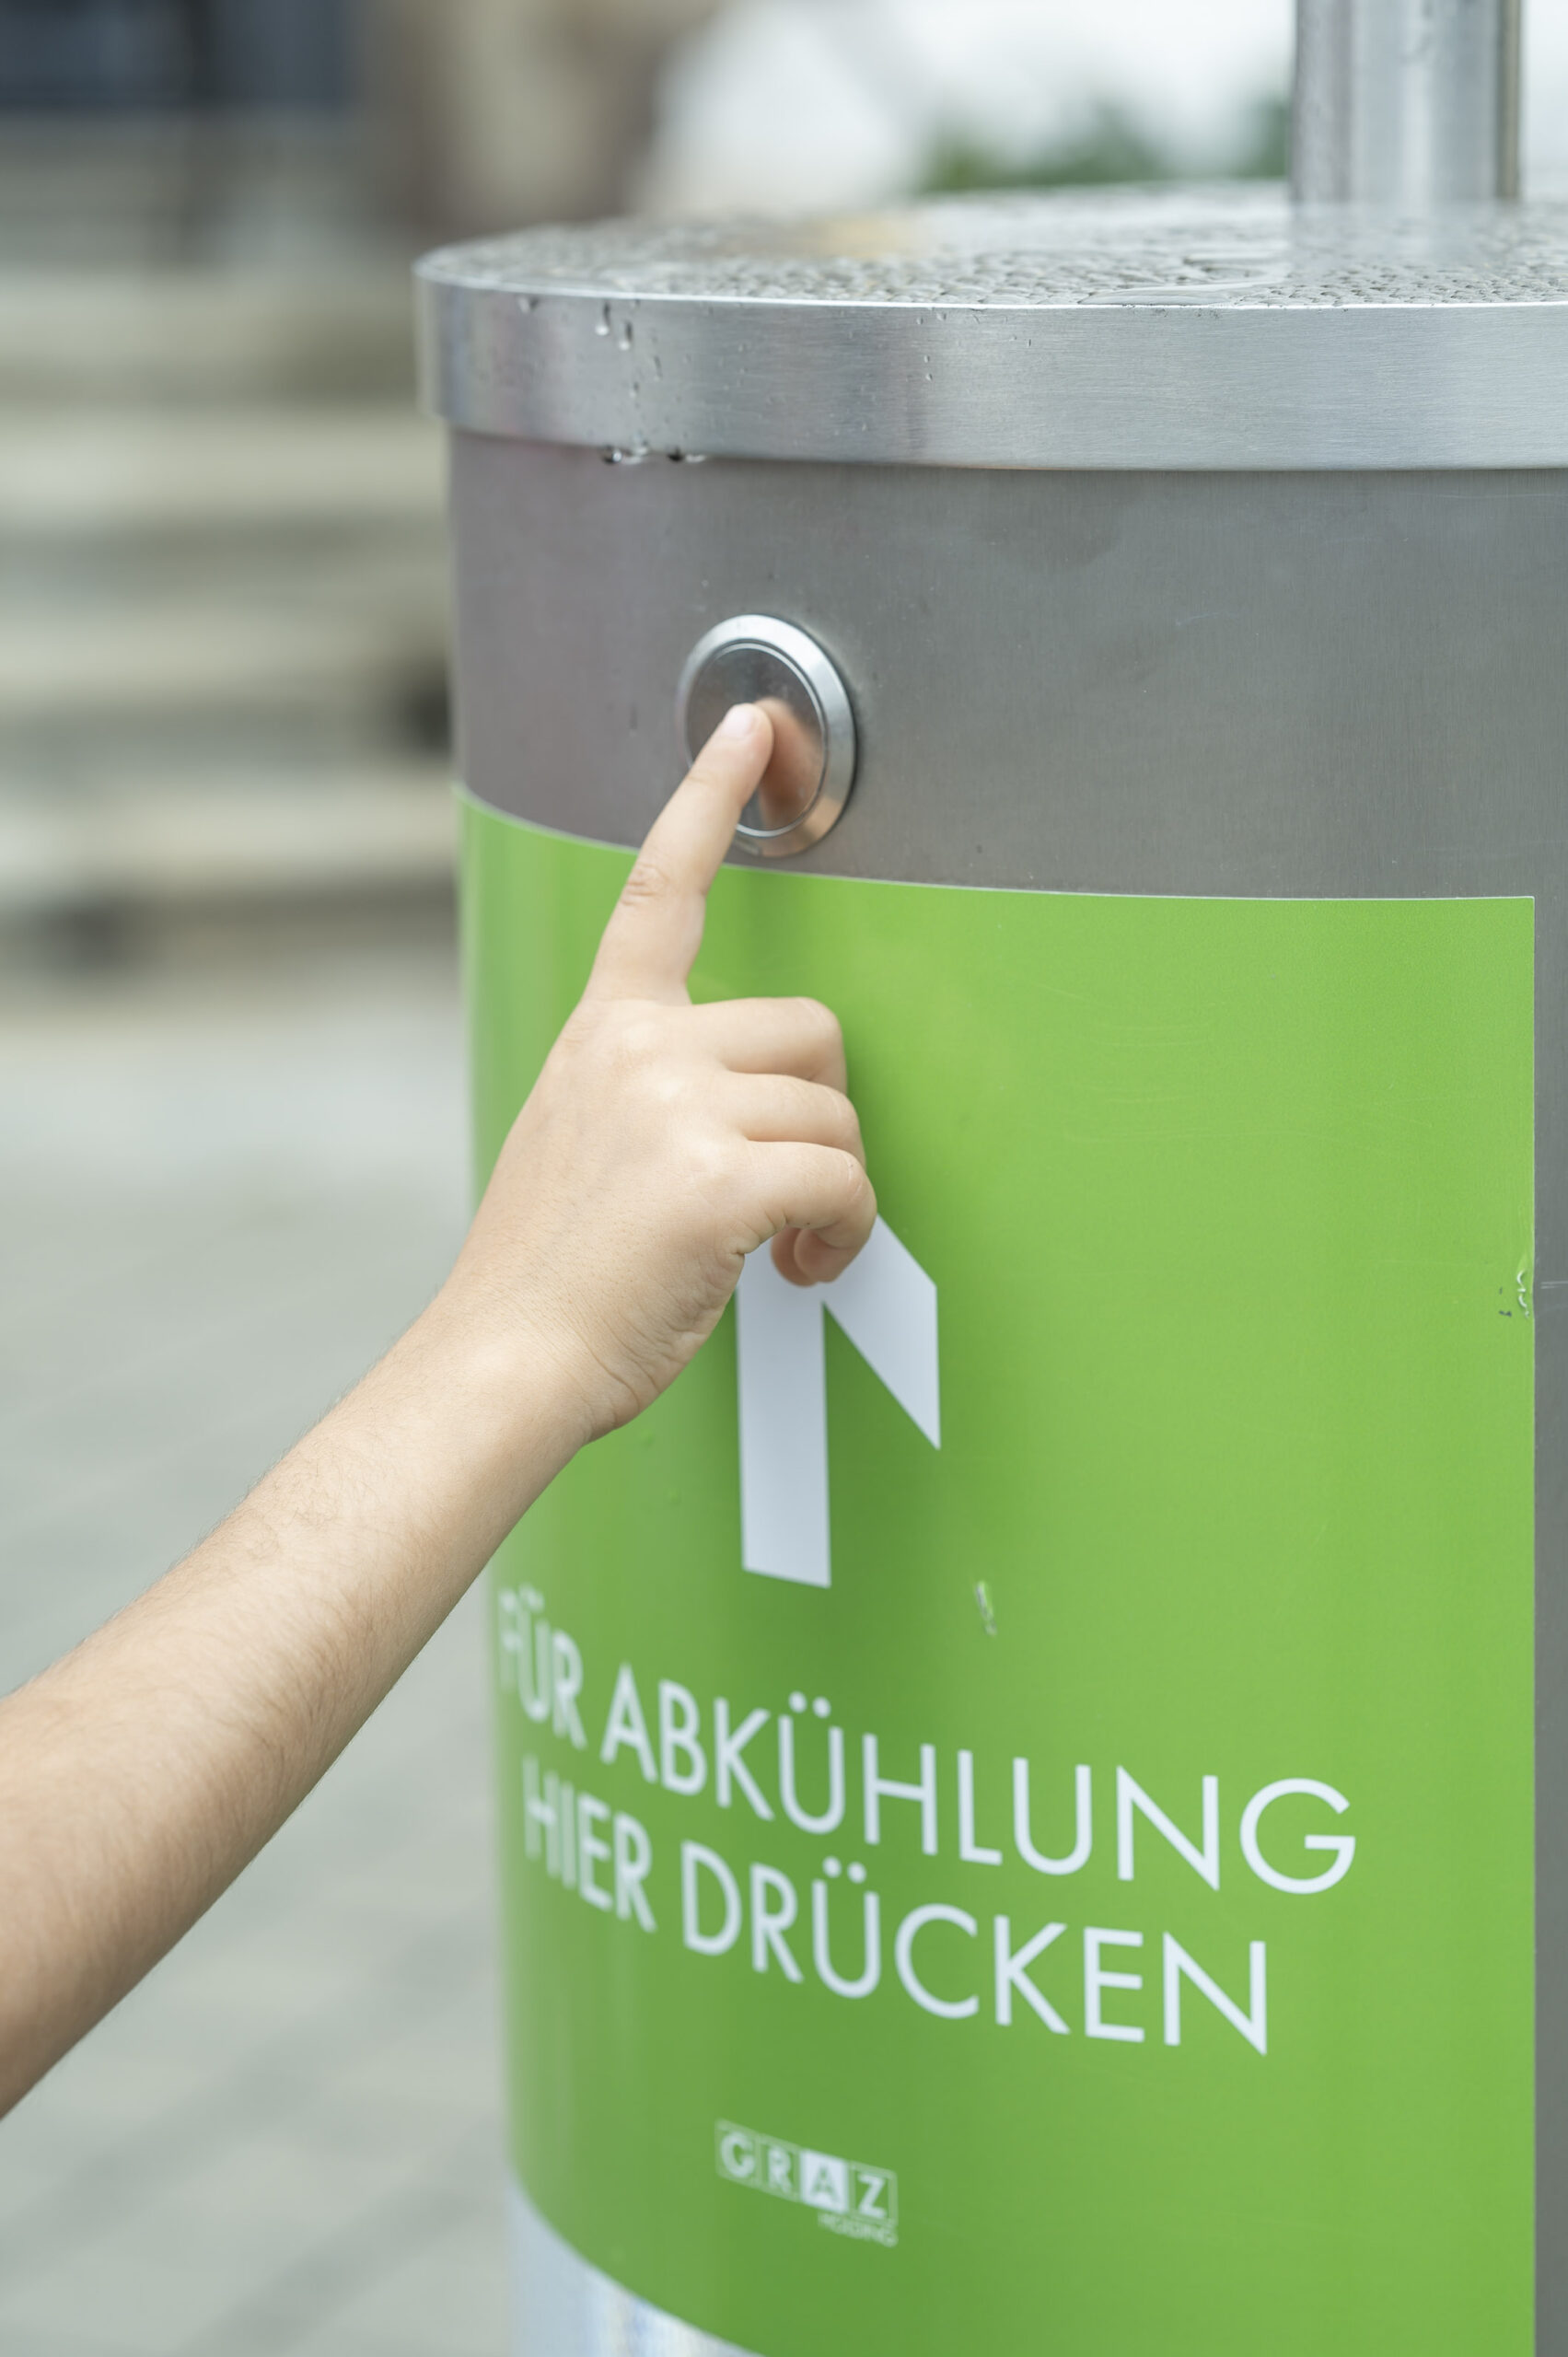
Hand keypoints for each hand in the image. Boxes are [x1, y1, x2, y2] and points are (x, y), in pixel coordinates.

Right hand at [440, 703, 875, 1442]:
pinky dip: (846, 1234)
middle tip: (791, 1189)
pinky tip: (801, 1272)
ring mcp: (678, 1107)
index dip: (710, 799)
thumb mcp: (575, 1144)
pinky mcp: (719, 1179)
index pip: (661, 890)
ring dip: (836, 1189)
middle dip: (820, 1115)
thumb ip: (649, 1093)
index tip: (754, 729)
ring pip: (835, 1114)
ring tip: (787, 1249)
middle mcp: (640, 1049)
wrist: (502, 1365)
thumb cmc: (547, 1280)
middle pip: (812, 1030)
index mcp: (603, 1033)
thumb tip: (747, 1106)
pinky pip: (844, 1181)